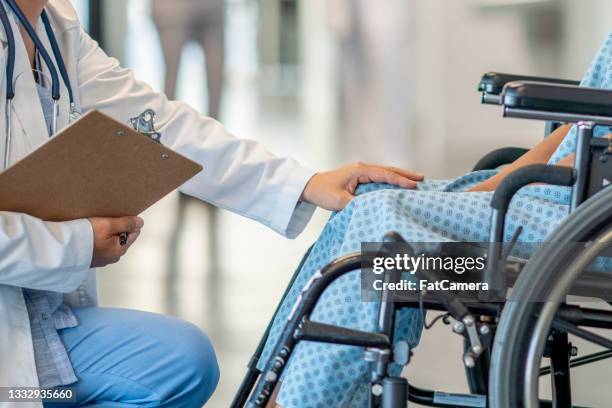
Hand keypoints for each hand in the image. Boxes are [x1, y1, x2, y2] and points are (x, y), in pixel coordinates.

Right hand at [88, 216, 143, 266]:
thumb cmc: (86, 236)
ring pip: (111, 241)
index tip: (117, 217)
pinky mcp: (92, 258)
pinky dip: (97, 239)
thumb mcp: (109, 225)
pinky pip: (100, 246)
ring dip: (106, 233)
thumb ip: (127, 223)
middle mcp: (113, 257)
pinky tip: (89, 235)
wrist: (63, 249)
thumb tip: (140, 222)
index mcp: (121, 249)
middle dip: (117, 228)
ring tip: (95, 227)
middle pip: (123, 237)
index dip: (127, 222)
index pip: (134, 232)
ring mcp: (102, 259)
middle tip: (104, 221)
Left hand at [301, 162, 423, 210]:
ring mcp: (361, 172)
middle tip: (422, 178)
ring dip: (399, 176)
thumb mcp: (339, 201)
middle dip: (405, 174)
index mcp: (359, 170)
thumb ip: (356, 204)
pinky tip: (397, 184)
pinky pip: (379, 177)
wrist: (310, 187)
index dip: (399, 180)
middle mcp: (362, 169)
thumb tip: (372, 208)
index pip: (384, 175)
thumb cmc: (323, 191)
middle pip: (388, 170)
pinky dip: (390, 180)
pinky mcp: (359, 177)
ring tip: (415, 180)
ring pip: (385, 172)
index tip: (413, 185)